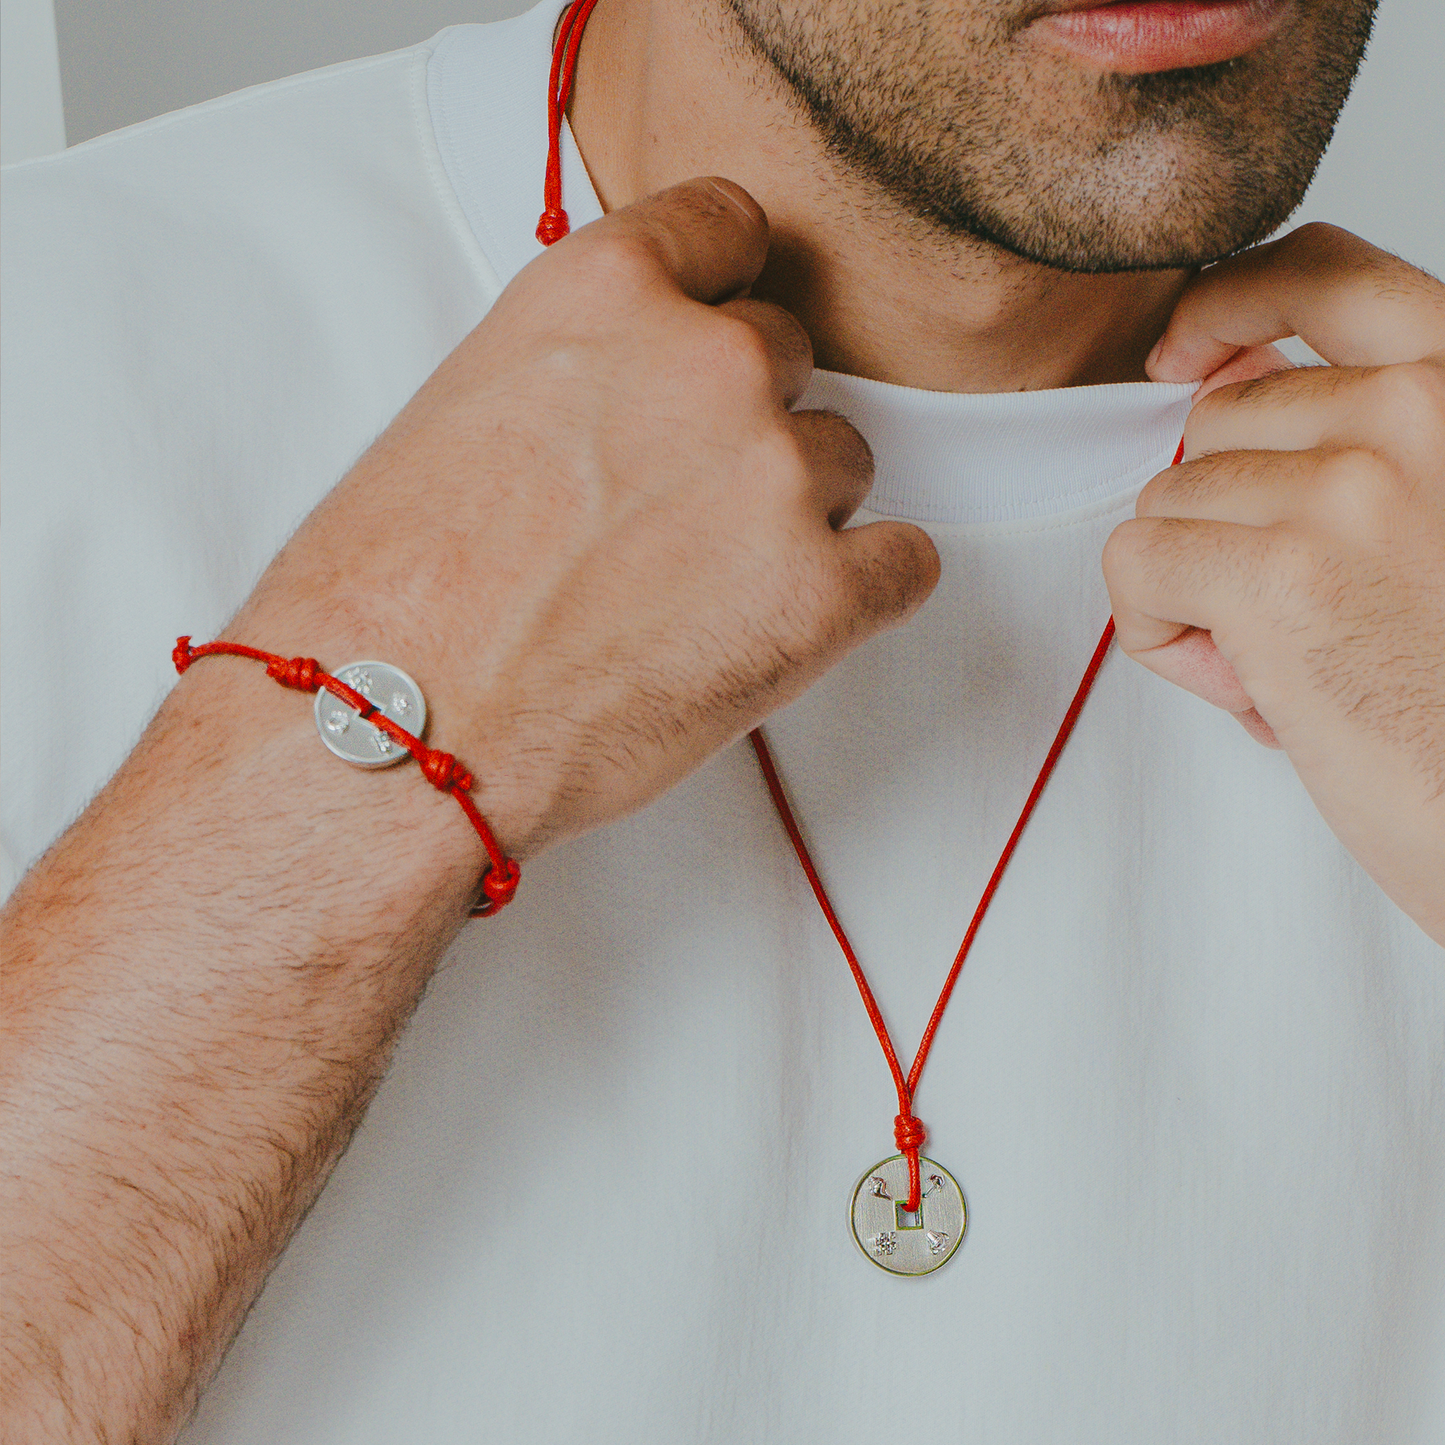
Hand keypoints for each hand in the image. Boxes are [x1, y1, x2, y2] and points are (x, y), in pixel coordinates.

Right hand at [231, 177, 937, 862]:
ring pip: (842, 460)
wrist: (396, 729)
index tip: (711, 341)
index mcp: (605, 290)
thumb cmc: (398, 596)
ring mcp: (774, 476)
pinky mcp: (820, 595)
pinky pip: (906, 563)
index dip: (722, 292)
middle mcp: (708, 362)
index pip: (730, 227)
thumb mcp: (471, 408)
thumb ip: (587, 365)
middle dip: (744, 422)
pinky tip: (793, 619)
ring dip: (792, 514)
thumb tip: (640, 394)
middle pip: (790, 355)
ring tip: (700, 589)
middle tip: (675, 509)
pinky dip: (864, 590)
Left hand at [1103, 223, 1444, 942]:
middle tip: (1297, 605)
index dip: (1230, 304)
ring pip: (1168, 499)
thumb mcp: (1439, 514)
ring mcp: (1350, 486)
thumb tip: (1217, 379)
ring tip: (1289, 653)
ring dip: (1196, 584)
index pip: (1327, 274)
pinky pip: (1137, 565)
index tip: (1182, 352)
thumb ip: (1351, 439)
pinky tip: (1248, 680)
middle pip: (1215, 421)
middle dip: (1223, 515)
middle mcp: (1421, 410)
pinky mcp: (1280, 573)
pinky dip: (1161, 631)